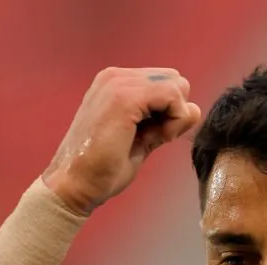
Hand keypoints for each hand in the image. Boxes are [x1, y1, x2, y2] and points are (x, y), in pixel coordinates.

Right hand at [42, 67, 201, 215]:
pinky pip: (173, 97)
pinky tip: (158, 138)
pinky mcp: (124, 98)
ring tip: (151, 140)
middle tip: (155, 138)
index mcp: (116, 84)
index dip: (170, 112)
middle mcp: (116, 77)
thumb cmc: (101, 169)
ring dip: (174, 117)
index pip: (167, 84)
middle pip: (175, 82)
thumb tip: (194, 109)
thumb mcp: (141, 141)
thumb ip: (164, 124)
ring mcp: (118, 84)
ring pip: (177, 87)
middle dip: (174, 111)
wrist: (73, 185)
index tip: (154, 136)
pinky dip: (174, 121)